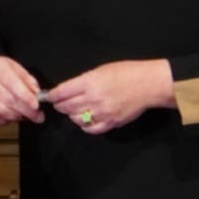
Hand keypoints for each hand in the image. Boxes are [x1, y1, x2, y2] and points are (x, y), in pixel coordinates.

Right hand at [0, 52, 43, 124]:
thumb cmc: (0, 71)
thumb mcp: (16, 68)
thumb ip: (28, 80)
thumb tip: (37, 94)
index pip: (13, 85)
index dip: (26, 98)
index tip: (36, 106)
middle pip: (9, 101)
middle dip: (26, 111)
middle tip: (38, 116)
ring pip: (2, 112)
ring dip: (17, 117)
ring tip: (26, 116)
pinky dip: (7, 120)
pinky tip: (13, 116)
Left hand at [44, 59, 174, 135]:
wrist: (149, 84)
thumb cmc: (126, 73)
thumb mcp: (101, 70)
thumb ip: (83, 81)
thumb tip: (67, 90)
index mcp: (90, 82)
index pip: (62, 92)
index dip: (53, 96)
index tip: (50, 97)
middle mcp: (93, 98)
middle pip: (66, 107)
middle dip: (60, 106)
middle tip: (60, 104)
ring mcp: (102, 112)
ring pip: (76, 119)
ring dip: (72, 115)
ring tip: (75, 110)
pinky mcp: (111, 122)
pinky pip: (91, 129)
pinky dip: (85, 126)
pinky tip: (86, 120)